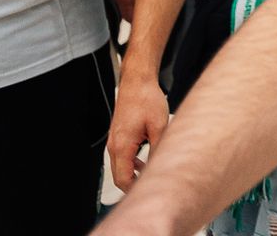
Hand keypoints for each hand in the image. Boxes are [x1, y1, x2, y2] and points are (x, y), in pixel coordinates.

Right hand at [108, 73, 169, 190]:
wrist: (137, 83)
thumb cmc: (145, 99)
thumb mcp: (159, 126)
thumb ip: (158, 148)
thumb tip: (162, 164)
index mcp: (122, 146)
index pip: (122, 179)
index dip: (134, 190)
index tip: (148, 193)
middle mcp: (114, 146)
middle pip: (120, 176)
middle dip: (134, 184)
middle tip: (152, 188)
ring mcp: (115, 142)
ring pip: (121, 167)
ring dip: (134, 173)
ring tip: (152, 176)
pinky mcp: (119, 137)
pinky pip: (123, 157)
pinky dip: (133, 163)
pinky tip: (146, 162)